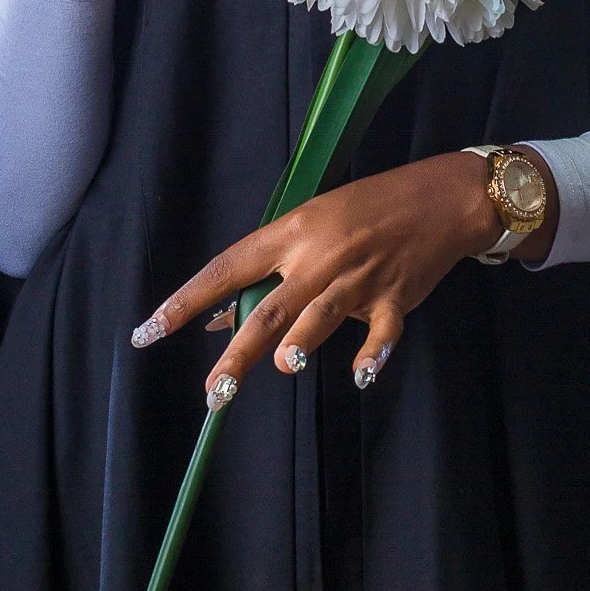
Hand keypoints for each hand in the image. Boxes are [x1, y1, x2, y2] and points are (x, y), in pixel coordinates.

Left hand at [130, 150, 519, 402]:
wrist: (439, 199)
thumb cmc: (367, 209)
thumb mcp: (314, 222)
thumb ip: (273, 267)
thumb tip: (222, 315)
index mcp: (293, 232)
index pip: (229, 267)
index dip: (187, 299)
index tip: (150, 329)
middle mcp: (320, 257)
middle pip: (270, 308)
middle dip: (239, 352)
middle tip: (214, 391)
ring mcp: (359, 279)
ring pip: (321, 315)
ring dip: (301, 343)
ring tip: (284, 366)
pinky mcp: (395, 299)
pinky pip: (381, 333)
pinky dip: (372, 355)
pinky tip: (361, 376)